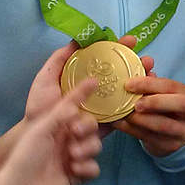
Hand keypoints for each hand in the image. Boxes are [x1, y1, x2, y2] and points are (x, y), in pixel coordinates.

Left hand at [0, 80, 102, 184]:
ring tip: (72, 156)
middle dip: (87, 127)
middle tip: (76, 133)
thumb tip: (77, 105)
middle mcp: (68, 138)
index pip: (75, 105)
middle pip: (91, 126)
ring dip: (86, 149)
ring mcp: (75, 155)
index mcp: (58, 124)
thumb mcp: (41, 129)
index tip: (95, 81)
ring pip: (95, 146)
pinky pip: (94, 168)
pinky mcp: (79, 173)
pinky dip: (87, 168)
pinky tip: (74, 169)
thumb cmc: (26, 155)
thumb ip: (60, 113)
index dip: (84, 93)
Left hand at [29, 36, 152, 140]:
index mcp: (85, 82)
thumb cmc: (38, 112)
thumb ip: (60, 60)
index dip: (119, 50)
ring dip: (138, 91)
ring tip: (144, 84)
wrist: (37, 145)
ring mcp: (102, 116)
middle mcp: (97, 98)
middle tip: (147, 62)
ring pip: (127, 102)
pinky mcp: (103, 134)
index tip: (131, 40)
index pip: (106, 62)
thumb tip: (78, 39)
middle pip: (123, 80)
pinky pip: (119, 126)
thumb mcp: (45, 81)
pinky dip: (131, 114)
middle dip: (139, 69)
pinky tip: (137, 106)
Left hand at [114, 72, 184, 156]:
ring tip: (122, 114)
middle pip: (180, 105)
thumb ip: (154, 79)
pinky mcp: (171, 147)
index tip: (129, 84)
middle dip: (154, 102)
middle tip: (133, 103)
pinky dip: (132, 130)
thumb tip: (145, 61)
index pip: (173, 87)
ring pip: (163, 125)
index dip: (150, 84)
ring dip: (140, 119)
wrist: (177, 134)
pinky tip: (119, 124)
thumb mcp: (165, 94)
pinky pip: (150, 138)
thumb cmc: (168, 108)